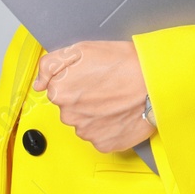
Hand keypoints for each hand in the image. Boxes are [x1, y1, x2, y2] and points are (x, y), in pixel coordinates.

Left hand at [32, 40, 157, 152]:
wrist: (156, 83)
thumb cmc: (125, 63)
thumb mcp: (83, 49)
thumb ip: (51, 64)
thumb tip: (38, 83)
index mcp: (60, 91)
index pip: (59, 89)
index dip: (77, 80)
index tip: (93, 77)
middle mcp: (68, 116)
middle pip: (71, 107)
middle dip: (85, 98)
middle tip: (108, 86)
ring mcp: (86, 132)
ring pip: (85, 122)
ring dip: (96, 113)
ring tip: (117, 100)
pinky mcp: (103, 144)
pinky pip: (100, 136)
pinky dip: (108, 127)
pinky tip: (120, 114)